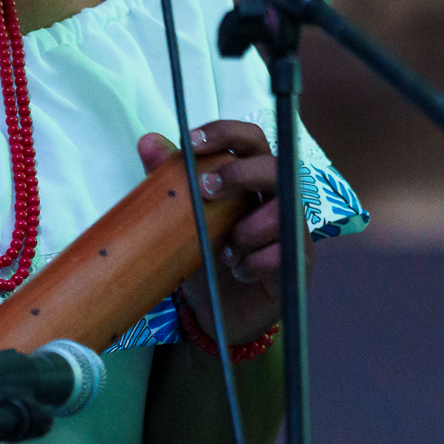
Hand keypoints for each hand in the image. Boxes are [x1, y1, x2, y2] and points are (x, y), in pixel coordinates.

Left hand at [138, 120, 304, 345]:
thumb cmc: (206, 256)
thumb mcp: (181, 218)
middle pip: (274, 167)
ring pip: (282, 212)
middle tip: (205, 188)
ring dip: (246, 229)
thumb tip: (147, 140)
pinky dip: (254, 262)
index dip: (226, 132)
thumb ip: (170, 179)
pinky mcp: (296, 264)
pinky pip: (282, 254)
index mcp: (251, 179)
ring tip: (223, 250)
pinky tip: (238, 271)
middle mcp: (276, 198)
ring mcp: (291, 230)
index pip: (250, 139)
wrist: (218, 311)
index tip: (191, 142)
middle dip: (239, 174)